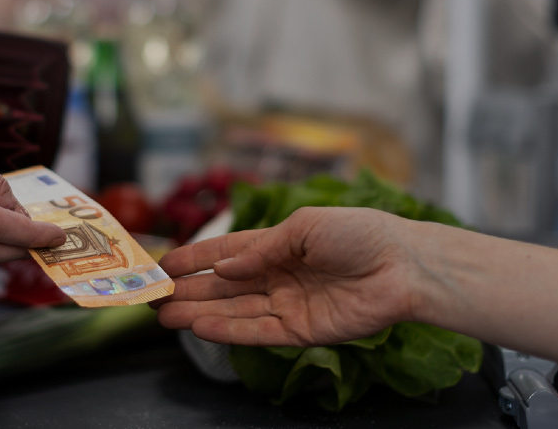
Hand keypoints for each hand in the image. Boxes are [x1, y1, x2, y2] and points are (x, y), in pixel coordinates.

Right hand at [152, 207, 427, 345]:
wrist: (404, 265)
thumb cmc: (362, 234)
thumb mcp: (305, 227)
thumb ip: (261, 249)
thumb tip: (223, 268)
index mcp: (281, 245)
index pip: (228, 252)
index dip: (195, 259)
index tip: (162, 266)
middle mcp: (281, 275)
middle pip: (226, 287)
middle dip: (189, 291)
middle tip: (153, 297)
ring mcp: (291, 304)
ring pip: (236, 311)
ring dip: (200, 313)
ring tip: (166, 315)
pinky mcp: (303, 330)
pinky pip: (259, 332)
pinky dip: (229, 331)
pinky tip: (201, 326)